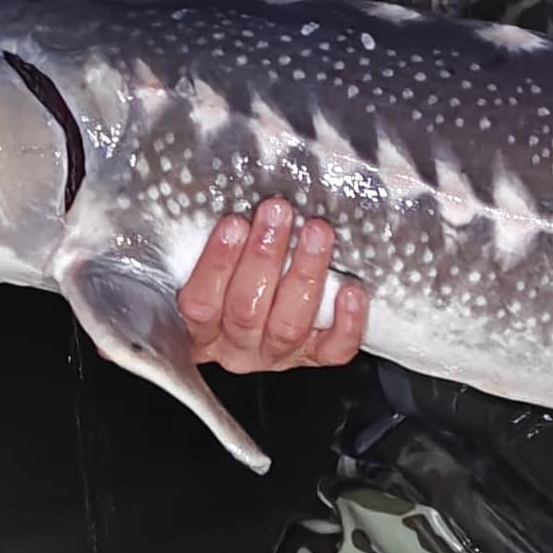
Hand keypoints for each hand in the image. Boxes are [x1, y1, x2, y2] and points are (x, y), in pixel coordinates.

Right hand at [176, 197, 371, 372]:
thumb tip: (232, 194)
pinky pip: (333, 349)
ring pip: (288, 325)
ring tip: (316, 232)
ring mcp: (277, 354)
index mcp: (202, 328)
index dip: (217, 263)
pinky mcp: (314, 358)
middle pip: (246, 310)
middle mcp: (237, 346)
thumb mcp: (209, 268)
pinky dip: (346, 322)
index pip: (201, 303)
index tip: (234, 223)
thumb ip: (217, 244)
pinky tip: (351, 290)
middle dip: (265, 257)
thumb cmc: (229, 286)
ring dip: (304, 274)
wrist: (252, 331)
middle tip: (279, 213)